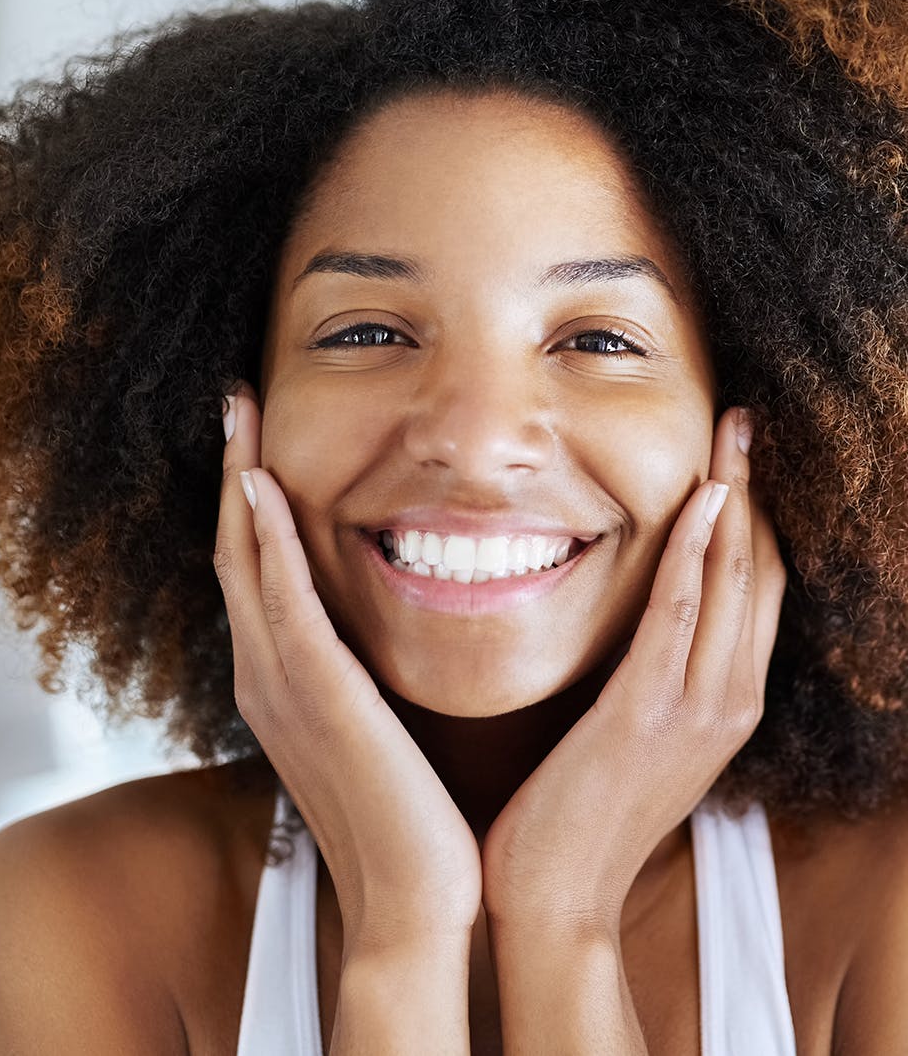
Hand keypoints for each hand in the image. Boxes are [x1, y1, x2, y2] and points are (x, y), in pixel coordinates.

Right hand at [214, 384, 481, 952]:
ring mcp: (283, 686)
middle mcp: (267, 677)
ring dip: (239, 485)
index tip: (257, 442)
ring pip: (245, 563)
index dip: (247, 502)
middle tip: (236, 405)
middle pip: (234, 552)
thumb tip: (375, 634)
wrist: (415, 898)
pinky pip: (284, 603)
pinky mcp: (318, 696)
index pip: (254, 572)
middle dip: (232, 474)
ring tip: (240, 418)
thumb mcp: (374, 728)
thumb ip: (358, 676)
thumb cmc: (407, 814)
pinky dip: (266, 543)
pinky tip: (261, 488)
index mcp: (282, 683)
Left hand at [480, 407, 786, 939]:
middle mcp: (731, 700)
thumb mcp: (640, 737)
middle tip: (746, 424)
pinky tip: (701, 499)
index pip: (758, 592)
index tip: (740, 461)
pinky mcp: (649, 711)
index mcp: (728, 704)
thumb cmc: (584, 813)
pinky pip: (682, 613)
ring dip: (735, 500)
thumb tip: (646, 623)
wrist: (558, 895)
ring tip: (734, 435)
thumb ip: (657, 679)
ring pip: (734, 581)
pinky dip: (697, 550)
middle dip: (757, 492)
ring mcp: (699, 708)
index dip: (756, 520)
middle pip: (761, 573)